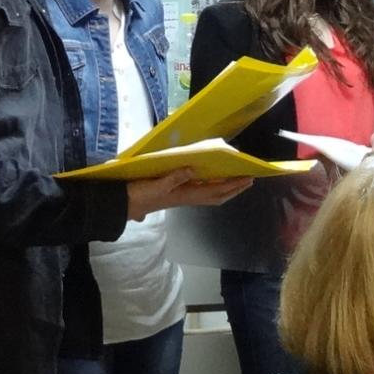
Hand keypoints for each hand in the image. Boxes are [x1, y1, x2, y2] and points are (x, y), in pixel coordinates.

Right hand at [126, 169, 252, 220]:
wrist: (123, 204)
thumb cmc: (139, 195)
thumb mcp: (156, 186)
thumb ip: (174, 178)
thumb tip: (193, 168)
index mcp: (186, 195)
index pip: (215, 191)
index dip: (233, 186)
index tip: (248, 179)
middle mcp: (187, 197)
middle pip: (217, 195)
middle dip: (234, 189)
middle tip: (249, 179)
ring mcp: (182, 196)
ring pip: (210, 193)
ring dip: (225, 188)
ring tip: (236, 180)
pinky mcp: (175, 193)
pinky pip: (200, 190)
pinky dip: (211, 185)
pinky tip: (211, 179)